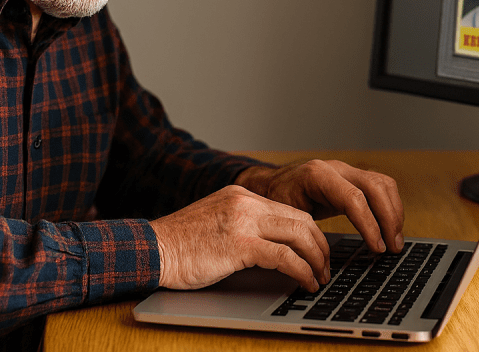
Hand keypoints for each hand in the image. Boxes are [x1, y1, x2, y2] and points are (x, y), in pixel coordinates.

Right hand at [149, 185, 329, 291]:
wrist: (152, 249)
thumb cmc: (179, 245)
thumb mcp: (216, 222)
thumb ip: (242, 226)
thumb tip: (273, 247)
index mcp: (241, 195)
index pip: (289, 209)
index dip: (310, 233)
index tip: (318, 251)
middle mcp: (245, 202)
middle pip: (301, 219)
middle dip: (321, 245)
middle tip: (326, 267)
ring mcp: (243, 221)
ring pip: (298, 234)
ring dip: (316, 259)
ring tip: (320, 278)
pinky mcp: (239, 244)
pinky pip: (284, 256)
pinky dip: (302, 271)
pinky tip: (306, 283)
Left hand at [236, 159, 404, 255]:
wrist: (271, 182)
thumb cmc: (275, 200)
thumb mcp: (285, 215)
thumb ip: (306, 231)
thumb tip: (322, 260)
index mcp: (317, 176)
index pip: (353, 198)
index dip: (369, 225)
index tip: (377, 248)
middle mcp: (336, 168)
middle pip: (376, 187)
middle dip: (389, 219)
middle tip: (393, 247)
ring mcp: (347, 170)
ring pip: (383, 184)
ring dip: (394, 213)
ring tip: (395, 241)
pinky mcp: (353, 178)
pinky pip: (380, 187)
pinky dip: (389, 206)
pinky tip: (390, 227)